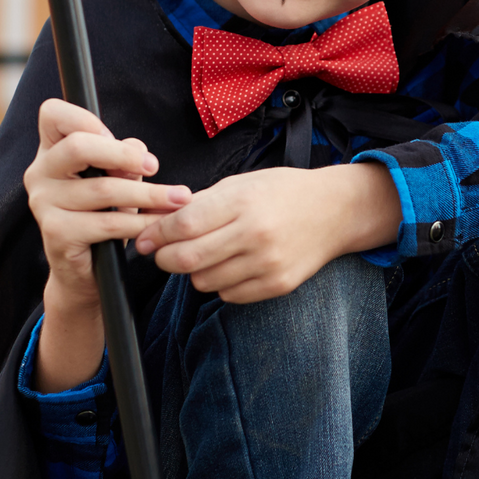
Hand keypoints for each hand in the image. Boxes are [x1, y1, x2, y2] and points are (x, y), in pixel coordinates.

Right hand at [24, 98, 191, 389]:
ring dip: (148, 195)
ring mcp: (43, 204)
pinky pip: (107, 223)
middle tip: (155, 167)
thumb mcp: (116, 179)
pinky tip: (161, 224)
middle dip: (123, 155)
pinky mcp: (56, 233)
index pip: (53, 115)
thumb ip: (124, 158)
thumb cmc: (102, 214)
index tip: (117, 137)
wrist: (85, 271)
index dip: (86, 118)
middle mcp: (39, 174)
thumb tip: (139, 151)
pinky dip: (140, 223)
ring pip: (103, 190)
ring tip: (179, 199)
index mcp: (50, 151)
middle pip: (77, 147)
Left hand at [134, 163, 399, 302]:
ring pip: (204, 281)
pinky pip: (228, 295)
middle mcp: (254, 233)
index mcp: (242, 201)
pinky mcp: (277, 284)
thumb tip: (157, 223)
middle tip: (162, 253)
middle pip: (187, 259)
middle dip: (164, 259)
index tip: (143, 239)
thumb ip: (200, 204)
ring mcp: (267, 262)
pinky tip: (231, 266)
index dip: (155, 235)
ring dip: (194, 271)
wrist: (334, 211)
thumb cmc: (283, 193)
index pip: (183, 225)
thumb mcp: (241, 184)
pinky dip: (220, 284)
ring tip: (207, 255)